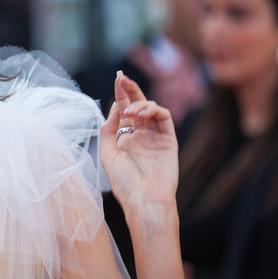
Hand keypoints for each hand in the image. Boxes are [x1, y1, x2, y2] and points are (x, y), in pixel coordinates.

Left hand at [100, 71, 178, 211]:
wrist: (144, 201)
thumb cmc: (124, 182)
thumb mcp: (108, 153)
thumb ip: (109, 128)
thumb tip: (114, 106)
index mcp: (125, 138)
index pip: (123, 110)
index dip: (120, 94)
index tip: (118, 78)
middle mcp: (141, 135)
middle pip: (137, 106)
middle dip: (131, 90)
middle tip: (123, 78)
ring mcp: (155, 137)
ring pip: (151, 109)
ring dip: (140, 103)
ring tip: (131, 111)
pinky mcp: (169, 140)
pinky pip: (164, 118)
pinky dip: (154, 110)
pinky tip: (143, 114)